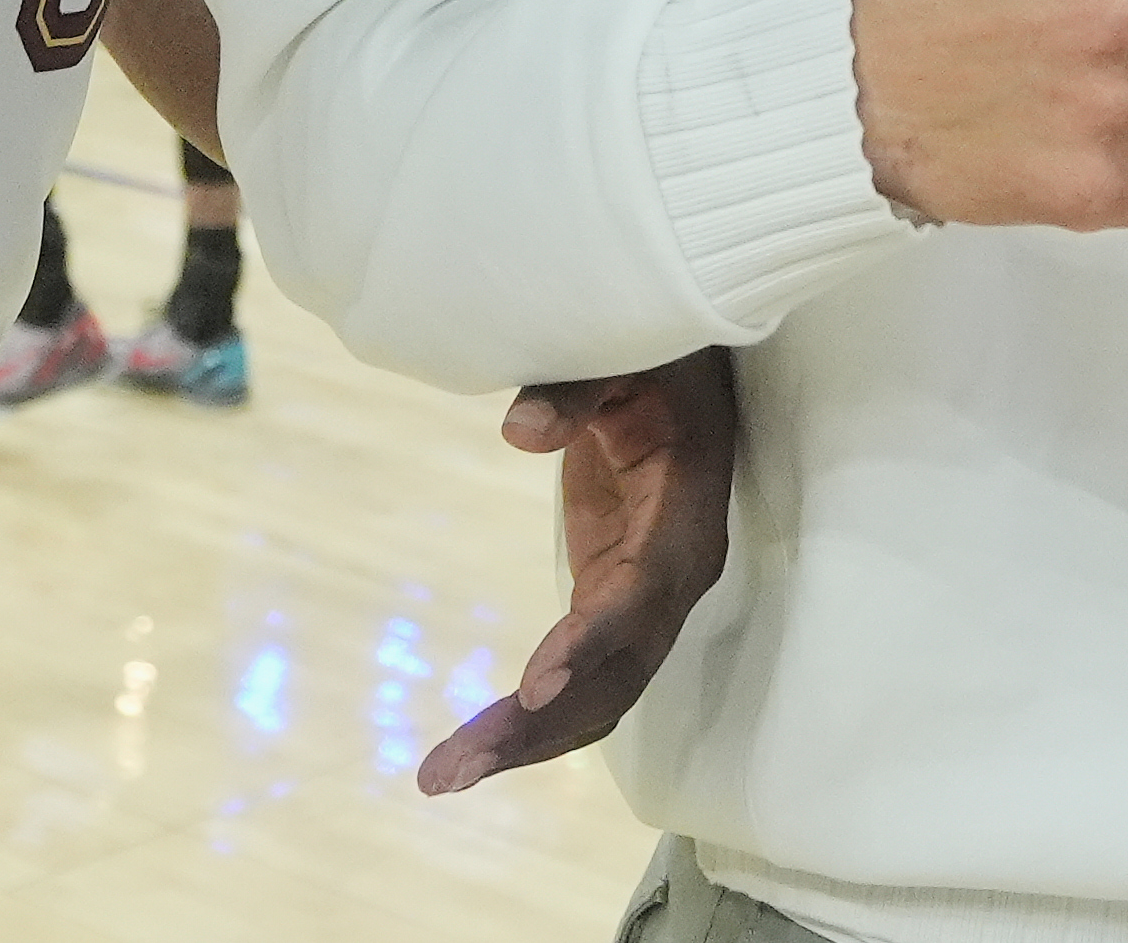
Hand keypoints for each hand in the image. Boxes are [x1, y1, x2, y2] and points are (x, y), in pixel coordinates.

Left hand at [418, 348, 738, 795]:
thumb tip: (519, 431)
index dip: (593, 642)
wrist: (685, 362)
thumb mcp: (627, 352)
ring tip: (442, 776)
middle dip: (539, 727)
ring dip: (527, 740)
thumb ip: (576, 389)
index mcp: (685, 514)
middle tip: (452, 769)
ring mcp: (644, 594)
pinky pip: (580, 674)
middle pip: (616, 673)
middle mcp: (674, 573)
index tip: (535, 685)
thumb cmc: (658, 351)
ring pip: (598, 693)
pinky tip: (475, 746)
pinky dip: (533, 716)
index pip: (641, 595)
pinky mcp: (613, 594)